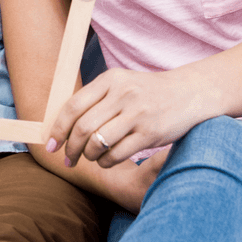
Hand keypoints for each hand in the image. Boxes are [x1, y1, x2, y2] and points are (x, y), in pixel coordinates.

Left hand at [47, 68, 196, 167]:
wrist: (191, 93)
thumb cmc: (149, 92)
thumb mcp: (122, 84)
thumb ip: (95, 99)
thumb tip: (62, 125)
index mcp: (111, 79)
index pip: (73, 106)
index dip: (58, 129)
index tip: (51, 145)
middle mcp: (123, 94)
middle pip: (83, 127)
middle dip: (70, 148)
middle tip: (68, 159)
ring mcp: (138, 114)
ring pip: (98, 143)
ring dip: (89, 156)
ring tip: (90, 158)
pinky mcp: (150, 133)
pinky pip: (117, 154)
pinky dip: (106, 162)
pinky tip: (107, 160)